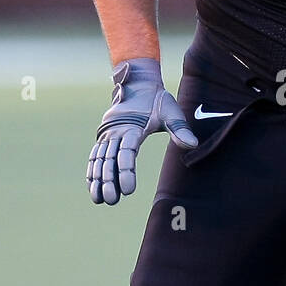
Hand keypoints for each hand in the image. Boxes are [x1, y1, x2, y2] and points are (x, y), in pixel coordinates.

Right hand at [87, 57, 197, 204]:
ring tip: (100, 200)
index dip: (126, 170)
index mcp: (133, 127)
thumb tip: (192, 145)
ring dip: (98, 179)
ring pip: (100, 159)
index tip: (128, 189)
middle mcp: (116, 131)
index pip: (127, 152)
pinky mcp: (104, 137)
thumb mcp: (171, 111)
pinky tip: (93, 188)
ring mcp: (108, 135)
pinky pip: (96, 156)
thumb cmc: (158, 101)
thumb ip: (179, 129)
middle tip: (112, 199)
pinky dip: (93, 171)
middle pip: (110, 159)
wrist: (139, 84)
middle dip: (109, 180)